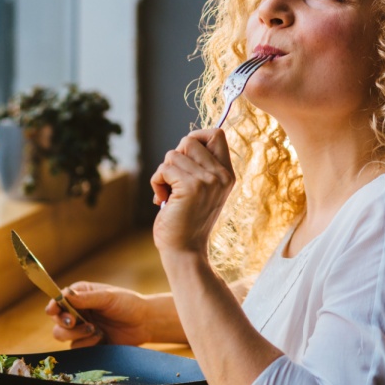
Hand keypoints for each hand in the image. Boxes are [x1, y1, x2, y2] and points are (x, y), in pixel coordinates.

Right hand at [45, 281, 152, 347]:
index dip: (53, 305)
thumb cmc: (128, 304)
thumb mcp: (108, 297)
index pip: (59, 299)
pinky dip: (86, 343)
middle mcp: (78, 311)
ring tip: (94, 329)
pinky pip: (76, 347)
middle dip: (64, 322)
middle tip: (74, 322)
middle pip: (57, 319)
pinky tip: (101, 337)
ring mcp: (81, 328)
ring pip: (61, 335)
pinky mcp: (88, 343)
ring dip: (75, 333)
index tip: (52, 310)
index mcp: (81, 295)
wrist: (144, 323)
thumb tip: (65, 295)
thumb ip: (86, 298)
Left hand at [150, 129, 234, 253]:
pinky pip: (164, 169)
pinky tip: (162, 199)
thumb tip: (186, 141)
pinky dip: (157, 182)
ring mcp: (208, 181)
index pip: (216, 134)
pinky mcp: (191, 188)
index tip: (184, 156)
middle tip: (175, 181)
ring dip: (163, 173)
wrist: (185, 251)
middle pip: (190, 140)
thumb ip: (199, 166)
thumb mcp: (202, 189)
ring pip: (173, 154)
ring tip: (169, 194)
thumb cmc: (186, 220)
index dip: (196, 138)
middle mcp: (221, 176)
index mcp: (227, 174)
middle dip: (175, 158)